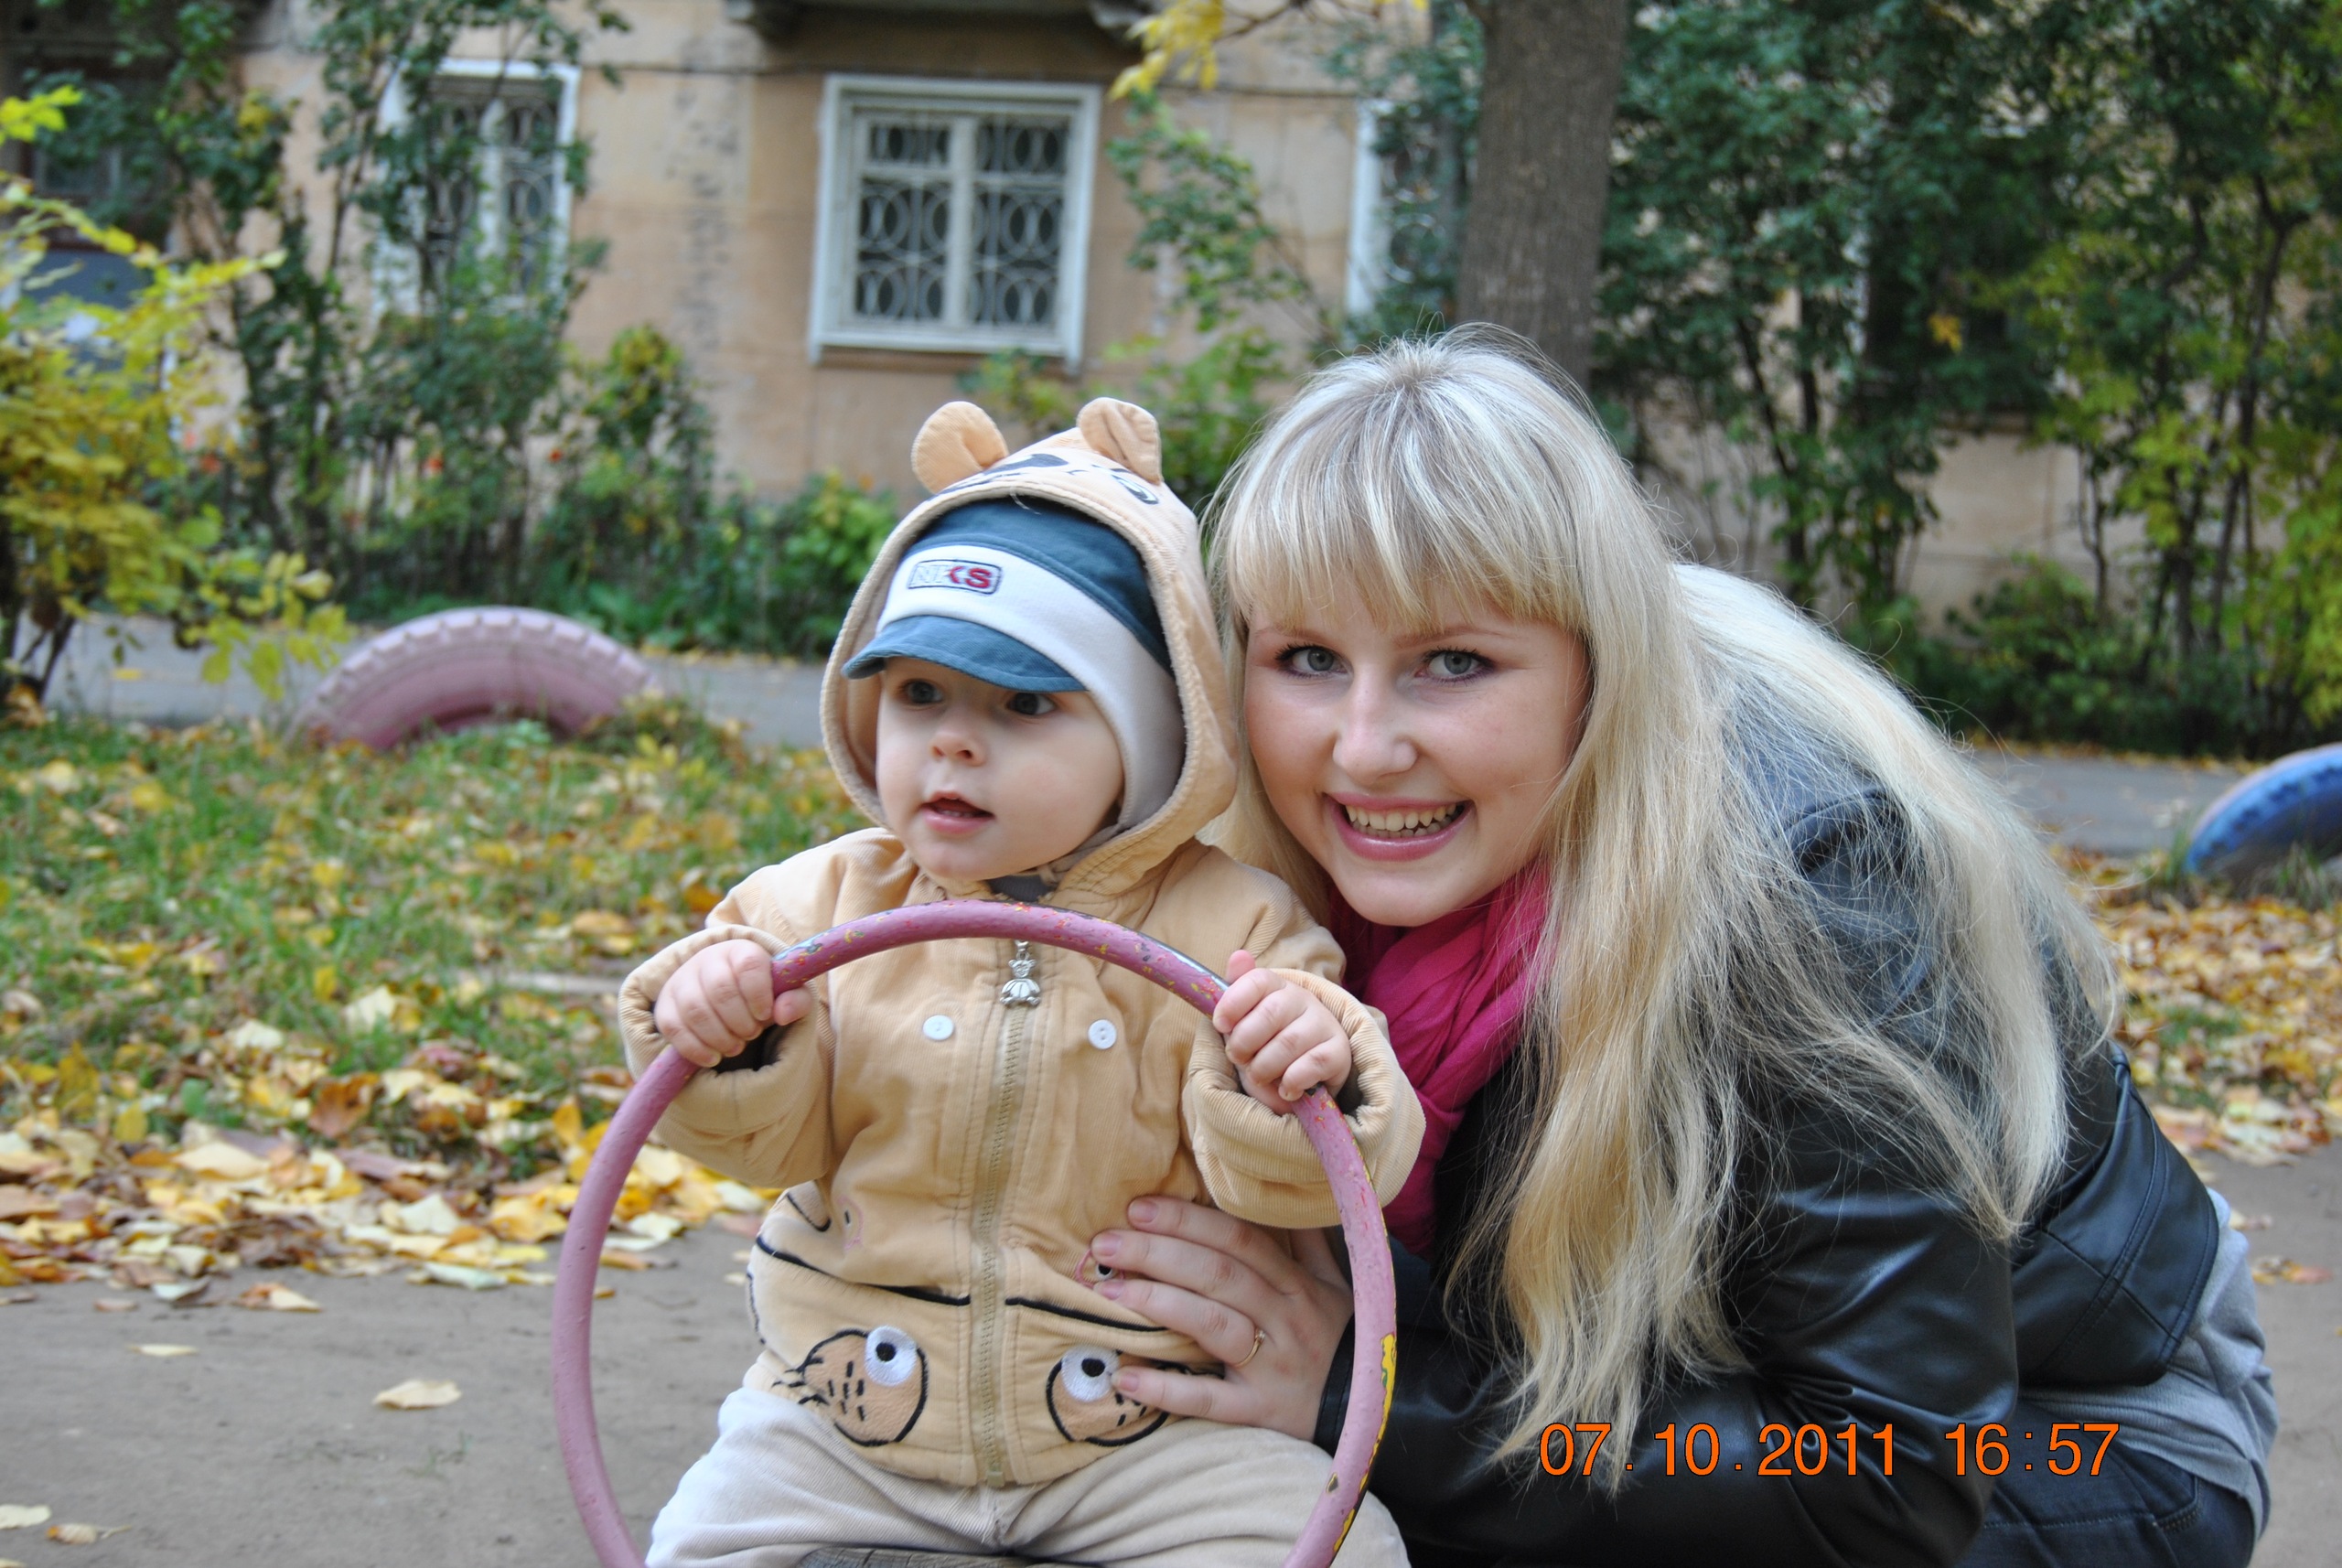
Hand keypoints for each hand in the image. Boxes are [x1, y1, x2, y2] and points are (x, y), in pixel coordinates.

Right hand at [651, 940, 812, 1067]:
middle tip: (751, 1034)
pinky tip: (713, 1058)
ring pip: (695, 1009)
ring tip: (736, 1047)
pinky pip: (673, 1027)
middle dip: (740, 1021)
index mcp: (741, 951)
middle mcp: (707, 959)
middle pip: (720, 989)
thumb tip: (782, 1013)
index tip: (765, 1015)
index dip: (759, 993)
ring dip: (719, 1036)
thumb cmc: (763, 993)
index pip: (748, 965)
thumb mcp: (788, 994)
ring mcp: (682, 981)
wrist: (729, 996)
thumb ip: (796, 1000)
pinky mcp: (665, 1006)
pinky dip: (695, 1048)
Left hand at [1087, 1197, 1352, 1440]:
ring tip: (1108, 1292)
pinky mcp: (1261, 1411)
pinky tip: (1127, 1379)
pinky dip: (1168, 1391)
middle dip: (1158, 1254)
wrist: (1380, 1407)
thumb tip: (1279, 1187)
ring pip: (1213, 1326)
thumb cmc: (1342, 1337)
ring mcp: (1273, 1366)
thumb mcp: (1333, 1282)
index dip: (1189, 1221)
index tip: (1140, 1207)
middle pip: (1218, 1275)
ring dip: (1159, 1305)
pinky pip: (1212, 1401)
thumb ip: (1304, 1237)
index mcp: (1296, 1282)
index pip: (1239, 1240)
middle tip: (1106, 1243)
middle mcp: (1285, 1318)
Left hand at [1214, 951, 1353, 1111]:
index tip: (1220, 1024)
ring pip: (1288, 1042)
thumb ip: (1235, 993)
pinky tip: (1285, 1088)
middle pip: (1270, 1013)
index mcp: (1277, 986)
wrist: (1305, 1072)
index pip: (1258, 980)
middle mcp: (1303, 999)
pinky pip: (1313, 1064)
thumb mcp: (1245, 1020)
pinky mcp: (1339, 1052)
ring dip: (1264, 1066)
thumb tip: (1238, 955)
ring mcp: (1324, 1024)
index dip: (1233, 1002)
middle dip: (1245, 1042)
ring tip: (1258, 1076)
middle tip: (1237, 1057)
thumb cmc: (1267, 1043)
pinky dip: (1292, 1081)